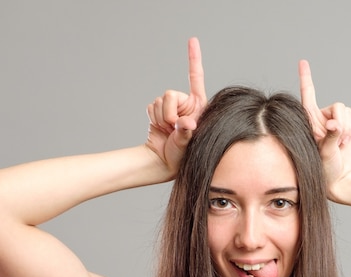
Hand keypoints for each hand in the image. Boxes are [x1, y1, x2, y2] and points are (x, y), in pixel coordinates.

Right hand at [145, 37, 206, 178]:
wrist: (164, 162)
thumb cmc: (182, 156)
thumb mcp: (188, 145)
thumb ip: (187, 132)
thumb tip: (187, 123)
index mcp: (199, 107)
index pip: (196, 79)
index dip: (193, 59)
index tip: (192, 40)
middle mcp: (186, 105)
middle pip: (170, 93)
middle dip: (168, 111)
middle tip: (171, 127)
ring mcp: (172, 108)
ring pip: (159, 101)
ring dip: (160, 117)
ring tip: (167, 131)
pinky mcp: (159, 111)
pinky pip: (151, 107)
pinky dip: (153, 118)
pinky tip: (160, 128)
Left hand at [298, 60, 350, 200]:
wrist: (341, 177)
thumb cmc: (326, 169)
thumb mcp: (325, 153)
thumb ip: (331, 136)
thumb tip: (334, 124)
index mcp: (309, 123)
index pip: (307, 97)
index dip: (306, 79)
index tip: (303, 62)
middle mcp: (320, 120)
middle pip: (337, 106)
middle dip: (343, 121)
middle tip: (340, 139)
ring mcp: (332, 122)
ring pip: (346, 111)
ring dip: (349, 127)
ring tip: (342, 143)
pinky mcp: (343, 125)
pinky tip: (346, 141)